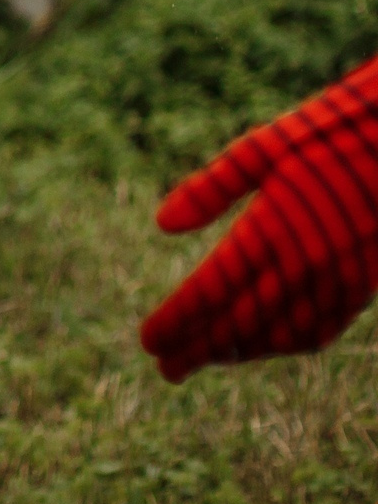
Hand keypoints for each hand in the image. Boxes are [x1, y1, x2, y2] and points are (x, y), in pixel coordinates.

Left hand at [141, 54, 377, 381]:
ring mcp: (336, 280)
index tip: (148, 341)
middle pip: (239, 322)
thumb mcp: (263, 148)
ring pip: (279, 334)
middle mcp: (303, 265)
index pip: (211, 292)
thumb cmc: (328, 135)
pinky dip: (286, 345)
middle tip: (165, 367)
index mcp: (270, 230)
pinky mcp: (362, 284)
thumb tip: (161, 224)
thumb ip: (210, 189)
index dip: (178, 321)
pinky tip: (265, 348)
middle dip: (198, 348)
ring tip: (204, 359)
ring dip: (239, 351)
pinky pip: (320, 329)